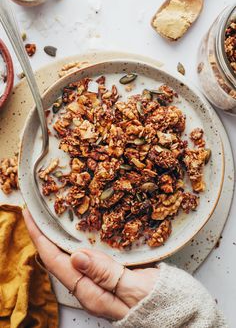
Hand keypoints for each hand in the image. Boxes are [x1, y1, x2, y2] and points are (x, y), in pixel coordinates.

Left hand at [23, 208, 159, 320]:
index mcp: (92, 293)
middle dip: (45, 236)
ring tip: (51, 220)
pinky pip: (86, 258)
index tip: (31, 217)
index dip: (40, 238)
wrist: (180, 316)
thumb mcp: (135, 288)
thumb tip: (77, 256)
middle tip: (38, 213)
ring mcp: (99, 284)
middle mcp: (90, 289)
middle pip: (58, 260)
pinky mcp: (109, 278)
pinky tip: (79, 234)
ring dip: (58, 238)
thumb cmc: (162, 303)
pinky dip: (76, 242)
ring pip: (70, 258)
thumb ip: (106, 274)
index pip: (57, 262)